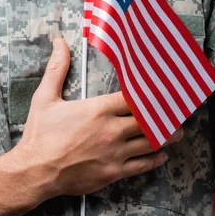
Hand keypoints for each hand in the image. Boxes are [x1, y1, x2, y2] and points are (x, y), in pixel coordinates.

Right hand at [12, 37, 183, 197]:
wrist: (35, 171)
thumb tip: (59, 42)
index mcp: (98, 110)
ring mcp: (115, 153)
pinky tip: (161, 155)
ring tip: (177, 132)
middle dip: (165, 115)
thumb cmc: (40, 135)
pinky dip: (155, 159)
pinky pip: (142, 165)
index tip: (165, 88)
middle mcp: (111, 130)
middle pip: (148, 120)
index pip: (135, 98)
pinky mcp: (113, 173)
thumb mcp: (45, 97)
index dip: (152, 92)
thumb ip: (57, 69)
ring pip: (150, 142)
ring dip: (167, 137)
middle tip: (178, 111)